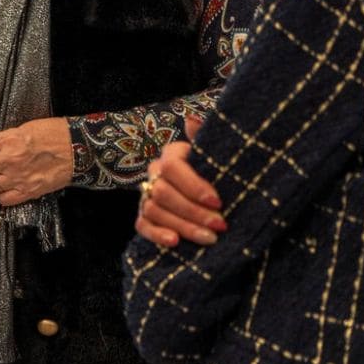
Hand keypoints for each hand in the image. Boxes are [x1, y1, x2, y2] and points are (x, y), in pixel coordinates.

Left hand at [0, 117, 73, 206]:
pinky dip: (0, 196)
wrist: (79, 149)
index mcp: (9, 139)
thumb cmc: (53, 133)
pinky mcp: (28, 192)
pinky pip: (2, 200)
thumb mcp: (24, 128)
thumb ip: (2, 139)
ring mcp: (18, 178)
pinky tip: (5, 188)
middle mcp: (10, 160)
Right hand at [135, 115, 227, 247]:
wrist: (218, 201)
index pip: (172, 167)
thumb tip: (192, 120)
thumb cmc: (220, 175)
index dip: (193, 185)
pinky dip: (157, 234)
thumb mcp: (220, 157)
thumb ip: (207, 140)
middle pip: (164, 192)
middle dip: (193, 212)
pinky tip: (175, 242)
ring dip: (182, 226)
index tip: (217, 202)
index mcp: (173, 155)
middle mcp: (155, 172)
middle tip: (219, 225)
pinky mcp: (144, 216)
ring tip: (209, 238)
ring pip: (154, 210)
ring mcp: (147, 195)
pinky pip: (142, 225)